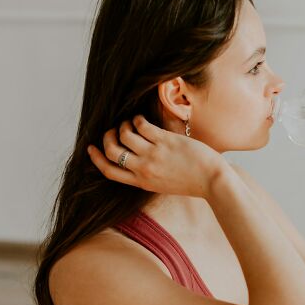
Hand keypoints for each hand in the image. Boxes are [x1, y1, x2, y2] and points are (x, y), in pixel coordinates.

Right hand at [87, 114, 224, 198]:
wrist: (212, 181)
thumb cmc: (192, 182)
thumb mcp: (163, 185)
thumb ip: (147, 174)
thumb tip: (136, 157)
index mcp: (142, 182)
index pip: (110, 171)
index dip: (97, 159)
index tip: (91, 149)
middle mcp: (144, 169)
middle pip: (112, 152)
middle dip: (107, 138)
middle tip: (112, 131)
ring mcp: (153, 155)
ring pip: (124, 136)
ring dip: (123, 125)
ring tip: (130, 123)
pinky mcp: (164, 141)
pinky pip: (141, 126)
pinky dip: (137, 119)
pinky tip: (142, 119)